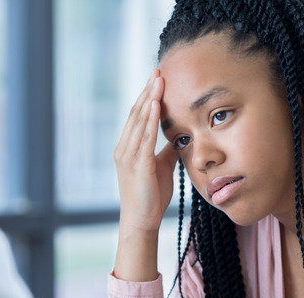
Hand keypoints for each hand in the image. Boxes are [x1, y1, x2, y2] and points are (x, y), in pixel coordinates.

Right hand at [114, 69, 178, 234]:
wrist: (142, 221)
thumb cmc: (151, 197)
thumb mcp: (162, 166)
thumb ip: (166, 150)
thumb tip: (179, 136)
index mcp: (129, 147)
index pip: (138, 116)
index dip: (147, 96)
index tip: (158, 78)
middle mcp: (124, 148)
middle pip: (136, 113)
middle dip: (147, 91)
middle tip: (158, 71)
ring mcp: (128, 156)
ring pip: (138, 121)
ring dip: (149, 99)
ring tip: (158, 80)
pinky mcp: (137, 165)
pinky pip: (143, 138)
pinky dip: (149, 120)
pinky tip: (156, 105)